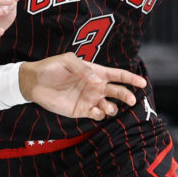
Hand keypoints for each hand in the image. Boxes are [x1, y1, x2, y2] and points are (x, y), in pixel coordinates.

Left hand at [20, 54, 145, 120]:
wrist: (34, 83)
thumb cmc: (52, 67)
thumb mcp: (68, 61)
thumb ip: (84, 69)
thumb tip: (99, 82)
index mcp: (96, 72)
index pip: (118, 75)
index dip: (131, 79)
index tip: (143, 83)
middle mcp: (96, 87)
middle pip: (118, 92)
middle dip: (127, 96)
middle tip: (131, 100)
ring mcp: (89, 99)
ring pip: (109, 106)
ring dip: (112, 108)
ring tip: (107, 107)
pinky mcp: (81, 111)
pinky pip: (96, 115)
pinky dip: (99, 115)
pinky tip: (94, 111)